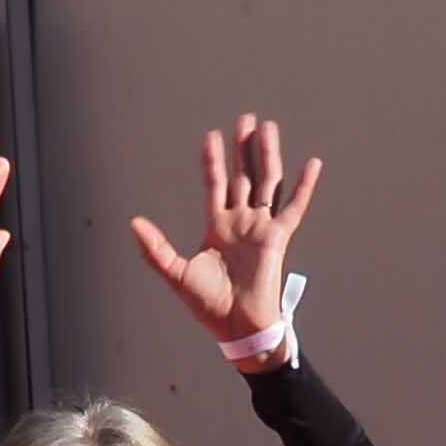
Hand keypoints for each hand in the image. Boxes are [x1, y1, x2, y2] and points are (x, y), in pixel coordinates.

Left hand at [126, 115, 319, 352]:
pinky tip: (312, 163)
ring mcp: (261, 227)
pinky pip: (294, 207)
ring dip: (267, 155)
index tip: (211, 135)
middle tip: (245, 119)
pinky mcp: (278, 238)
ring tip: (267, 128)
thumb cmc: (208, 305)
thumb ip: (155, 249)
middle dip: (243, 148)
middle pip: (243, 176)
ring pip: (267, 182)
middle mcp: (241, 222)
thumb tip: (133, 223)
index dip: (213, 161)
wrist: (236, 327)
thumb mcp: (176, 274)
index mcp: (218, 227)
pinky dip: (304, 186)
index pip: (215, 184)